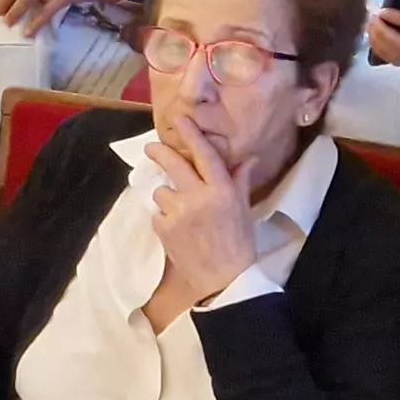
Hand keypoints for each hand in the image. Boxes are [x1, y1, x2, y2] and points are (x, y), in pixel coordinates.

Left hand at [145, 129, 260, 305]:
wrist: (224, 279)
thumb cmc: (238, 243)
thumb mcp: (243, 210)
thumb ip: (239, 182)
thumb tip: (248, 159)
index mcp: (222, 190)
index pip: (205, 156)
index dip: (192, 135)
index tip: (180, 119)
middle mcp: (198, 196)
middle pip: (174, 165)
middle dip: (159, 152)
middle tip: (151, 148)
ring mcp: (178, 212)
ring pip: (162, 191)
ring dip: (167, 198)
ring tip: (181, 214)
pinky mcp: (163, 227)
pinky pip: (157, 214)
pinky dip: (164, 219)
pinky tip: (177, 231)